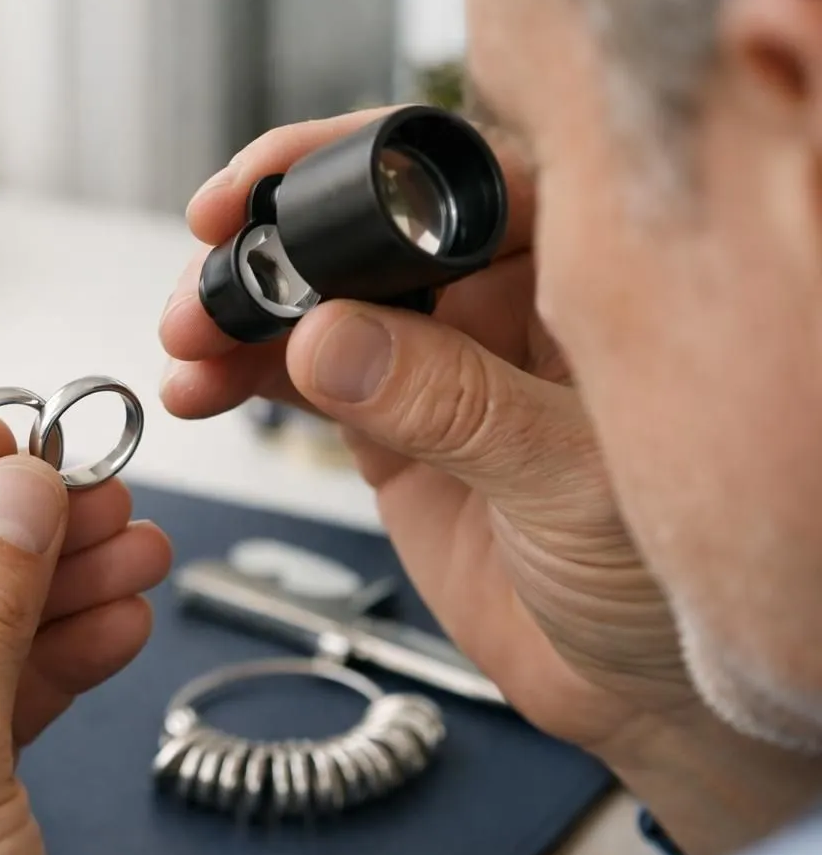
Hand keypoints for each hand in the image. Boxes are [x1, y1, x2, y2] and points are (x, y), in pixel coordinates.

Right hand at [160, 109, 821, 854]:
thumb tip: (333, 338)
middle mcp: (501, 302)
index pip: (451, 180)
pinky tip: (202, 386)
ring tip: (189, 339)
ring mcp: (436, 364)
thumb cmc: (665, 575)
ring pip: (318, 305)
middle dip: (272, 241)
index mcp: (574, 276)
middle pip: (364, 233)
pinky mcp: (389, 427)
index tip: (266, 185)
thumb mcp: (572, 479)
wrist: (635, 689)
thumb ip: (455, 404)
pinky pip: (301, 380)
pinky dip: (242, 377)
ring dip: (240, 313)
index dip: (346, 166)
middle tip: (211, 270)